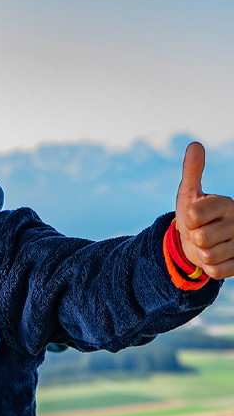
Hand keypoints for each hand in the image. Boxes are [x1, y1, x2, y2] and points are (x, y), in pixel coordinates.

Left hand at [175, 142, 233, 279]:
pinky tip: (213, 258)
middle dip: (194, 237)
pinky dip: (209, 267)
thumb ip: (193, 171)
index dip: (188, 219)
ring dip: (201, 253)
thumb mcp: (188, 193)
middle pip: (201, 237)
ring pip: (208, 255)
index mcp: (227, 203)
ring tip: (206, 245)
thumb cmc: (193, 215)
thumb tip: (195, 144)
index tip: (193, 216)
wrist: (198, 241)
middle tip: (199, 233)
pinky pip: (216, 271)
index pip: (195, 215)